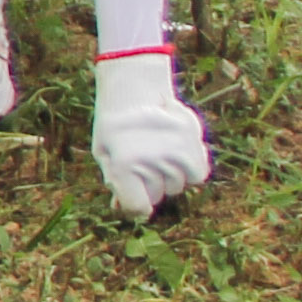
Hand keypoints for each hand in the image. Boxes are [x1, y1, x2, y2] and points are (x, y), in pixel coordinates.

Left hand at [89, 53, 208, 219]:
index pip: (138, 207)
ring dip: (168, 176)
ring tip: (156, 152)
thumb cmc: (114, 127)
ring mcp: (175, 152)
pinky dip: (189, 171)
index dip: (135, 207)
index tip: (134, 199)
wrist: (133, 92)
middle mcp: (151, 161)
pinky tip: (176, 155)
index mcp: (123, 166)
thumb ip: (115, 183)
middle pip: (157, 196)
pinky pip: (198, 175)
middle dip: (148, 186)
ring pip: (177, 186)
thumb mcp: (104, 154)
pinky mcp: (193, 143)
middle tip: (140, 162)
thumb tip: (120, 209)